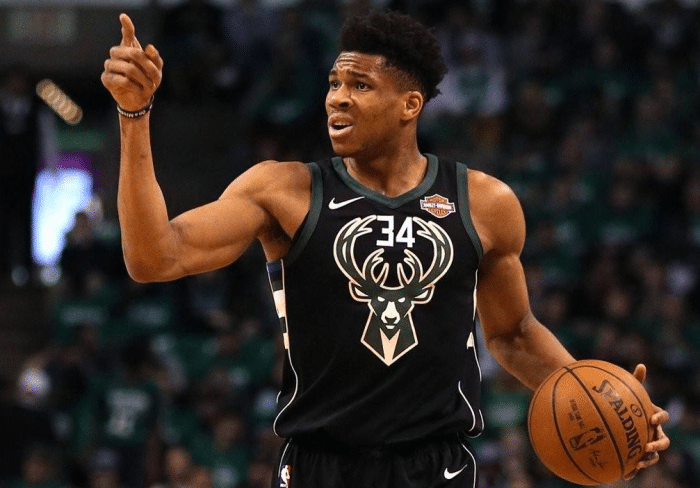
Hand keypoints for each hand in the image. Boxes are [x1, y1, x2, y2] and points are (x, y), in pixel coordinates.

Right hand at [101, 13, 162, 111]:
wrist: (140, 100)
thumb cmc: (147, 82)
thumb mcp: (156, 71)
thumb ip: (155, 59)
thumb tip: (149, 47)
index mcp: (130, 49)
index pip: (128, 35)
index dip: (126, 26)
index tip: (124, 17)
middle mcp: (117, 54)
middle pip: (132, 52)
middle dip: (147, 66)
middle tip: (156, 77)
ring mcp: (109, 65)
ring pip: (128, 68)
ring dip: (143, 79)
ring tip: (148, 86)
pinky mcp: (106, 78)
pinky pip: (122, 80)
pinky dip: (134, 86)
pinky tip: (139, 89)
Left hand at [623, 364, 670, 479]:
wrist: (615, 415)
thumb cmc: (624, 401)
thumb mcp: (629, 391)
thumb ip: (635, 380)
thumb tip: (641, 365)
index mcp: (653, 416)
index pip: (663, 417)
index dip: (660, 418)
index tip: (652, 419)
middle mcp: (653, 431)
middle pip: (663, 440)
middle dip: (658, 445)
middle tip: (648, 446)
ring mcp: (646, 443)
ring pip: (654, 456)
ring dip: (649, 460)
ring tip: (639, 463)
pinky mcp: (636, 453)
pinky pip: (637, 464)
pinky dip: (633, 470)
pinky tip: (625, 475)